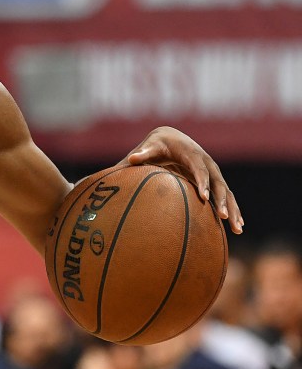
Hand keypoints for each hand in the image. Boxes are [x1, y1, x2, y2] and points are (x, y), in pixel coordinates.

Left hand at [123, 126, 242, 232]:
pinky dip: (232, 209)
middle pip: (219, 183)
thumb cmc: (158, 145)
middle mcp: (208, 164)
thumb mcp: (150, 147)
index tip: (204, 197)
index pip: (199, 169)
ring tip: (238, 228)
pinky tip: (237, 226)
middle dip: (222, 200)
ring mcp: (213, 174)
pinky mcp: (213, 182)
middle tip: (224, 217)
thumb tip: (131, 159)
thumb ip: (143, 153)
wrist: (171, 139)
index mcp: (193, 155)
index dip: (203, 182)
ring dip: (233, 209)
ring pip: (226, 192)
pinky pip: (225, 196)